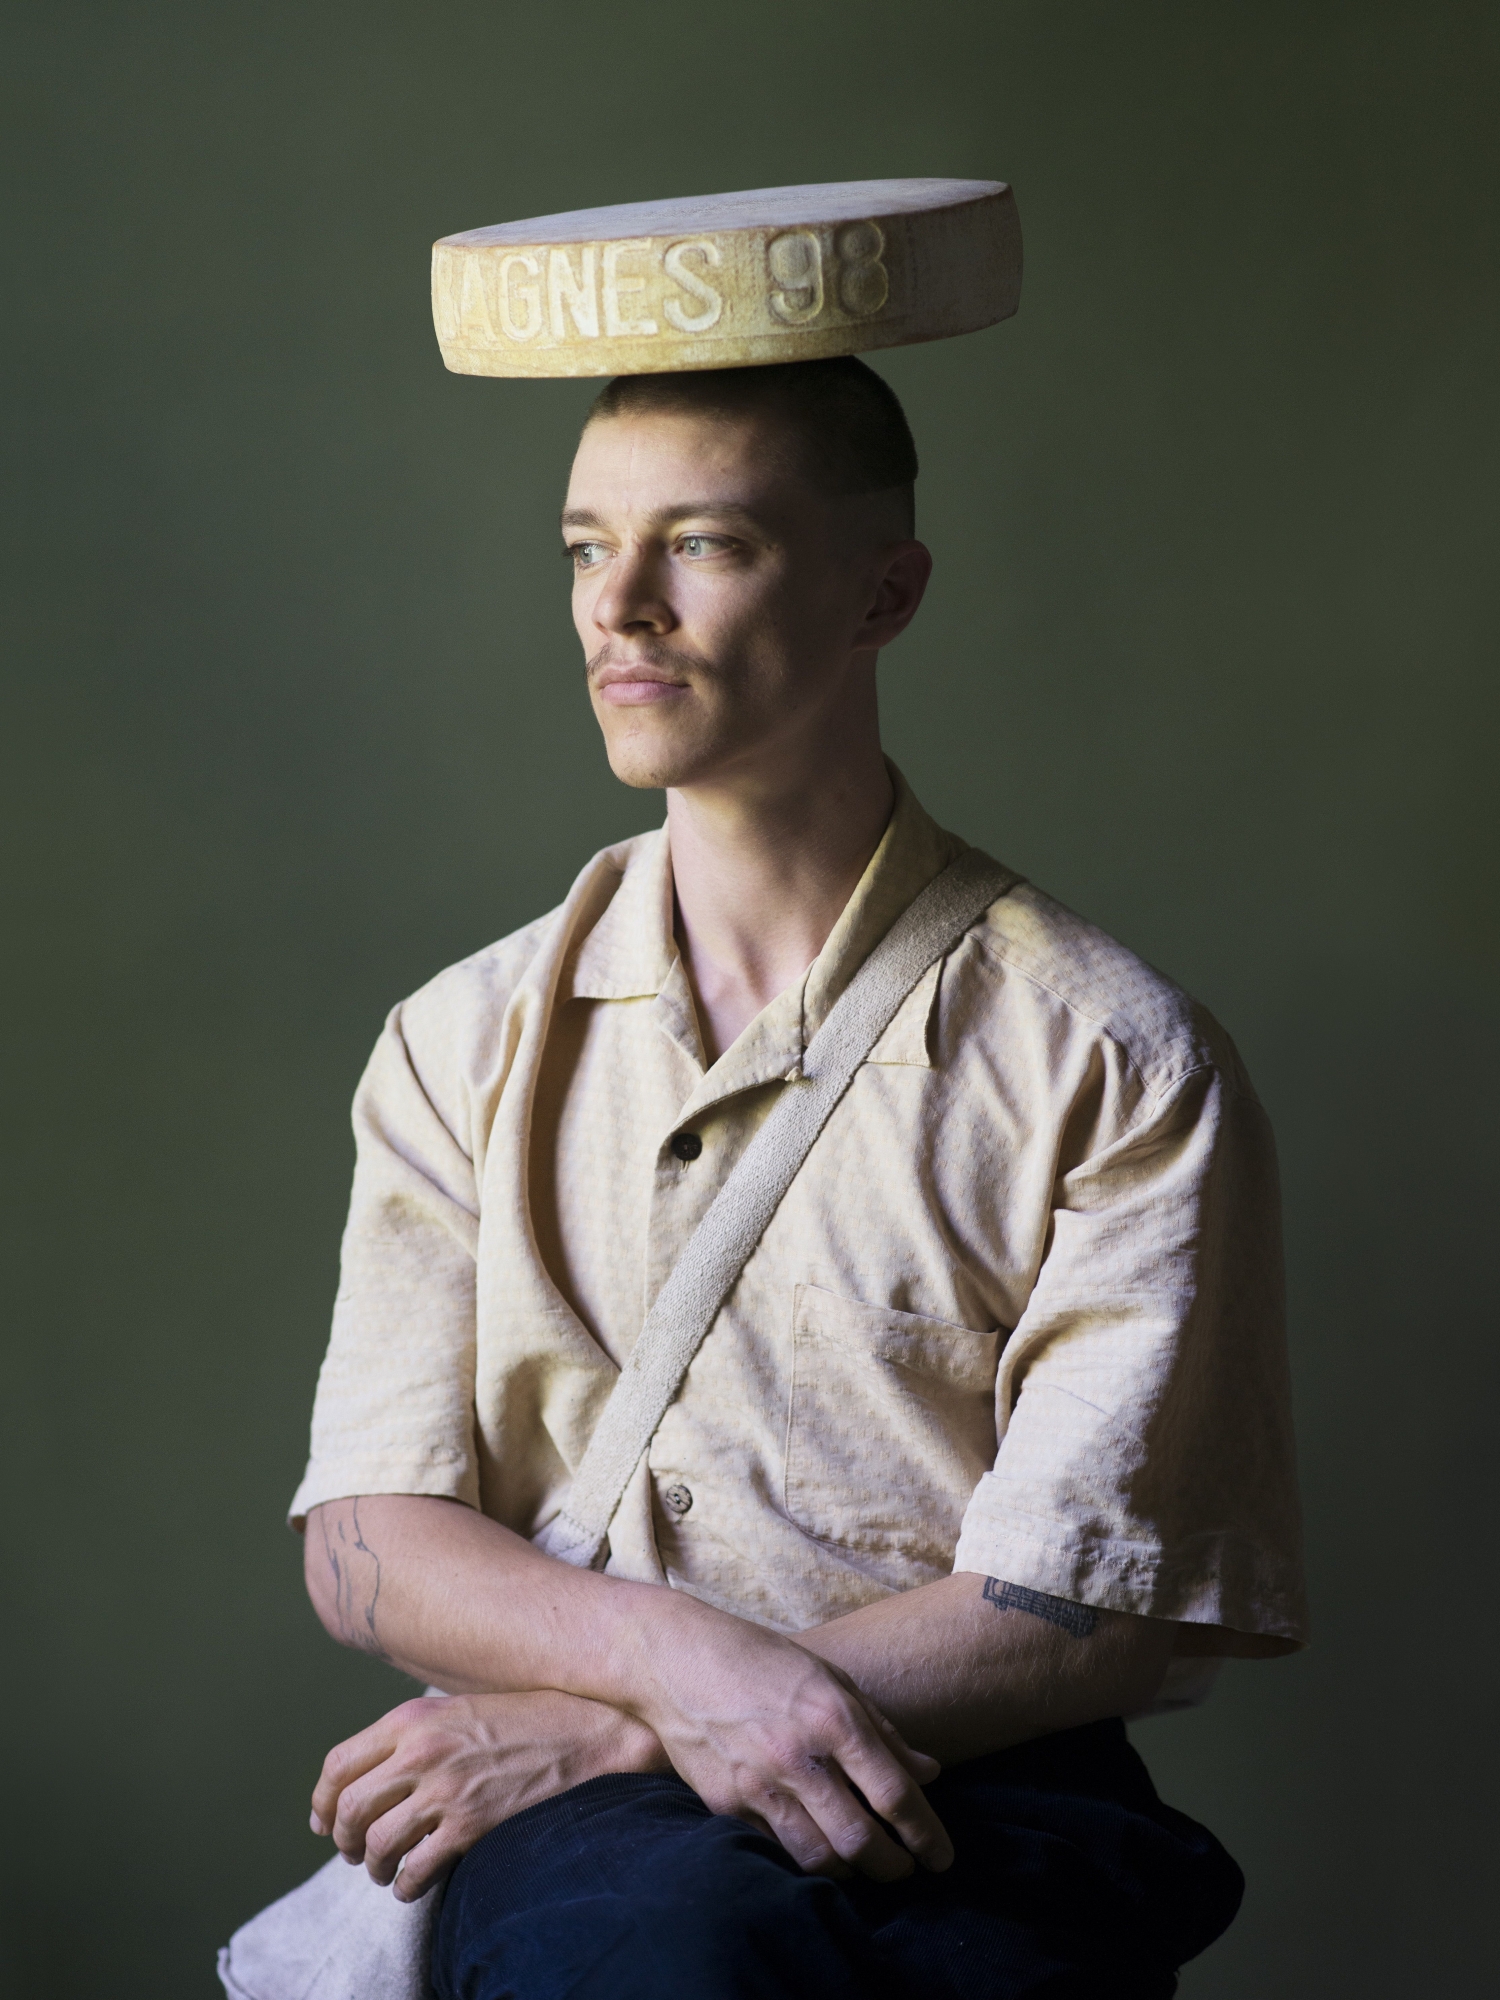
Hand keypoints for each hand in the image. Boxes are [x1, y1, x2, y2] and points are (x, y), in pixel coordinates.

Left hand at [309, 1689, 665, 1901]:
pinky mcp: (471, 1827)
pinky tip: (414, 1885)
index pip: (339, 1765)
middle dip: (342, 1839)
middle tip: (352, 1851)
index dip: (323, 1800)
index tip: (323, 1820)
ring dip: (373, 1866)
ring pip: (376, 1845)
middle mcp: (420, 1754)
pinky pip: (415, 1872)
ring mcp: (445, 1791)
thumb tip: (375, 1772)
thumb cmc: (528, 1717)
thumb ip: (416, 1734)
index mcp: (411, 1719)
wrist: (590, 1731)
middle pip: (348, 1809)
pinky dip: (406, 1887)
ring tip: (384, 1871)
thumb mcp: (461, 1707)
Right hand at [611, 1592, 952, 1882]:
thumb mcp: (830, 1679)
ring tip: (865, 1869)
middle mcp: (799, 1755)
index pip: (894, 1793)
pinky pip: (776, 1849)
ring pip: (819, 1858)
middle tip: (906, 1872)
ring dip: (851, 1874)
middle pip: (860, 1839)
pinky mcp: (726, 1804)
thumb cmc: (762, 1661)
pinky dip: (804, 1861)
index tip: (942, 1857)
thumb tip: (929, 1772)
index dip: (926, 1833)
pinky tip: (818, 1855)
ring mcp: (759, 1784)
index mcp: (833, 1717)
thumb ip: (882, 1729)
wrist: (676, 1659)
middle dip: (893, 1868)